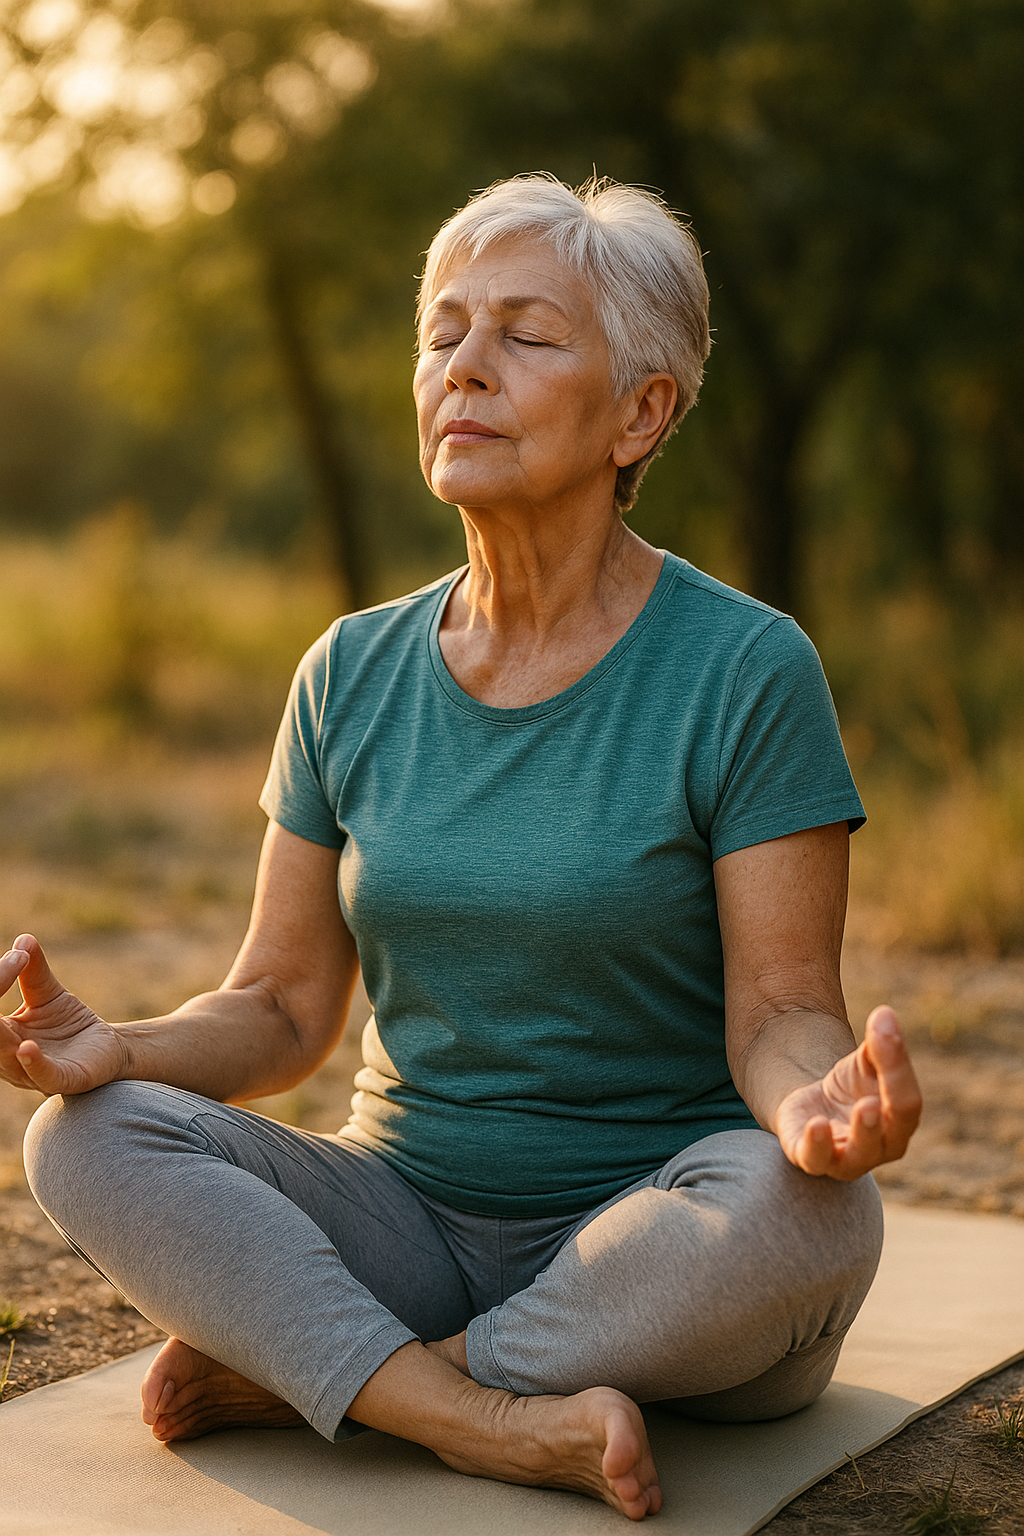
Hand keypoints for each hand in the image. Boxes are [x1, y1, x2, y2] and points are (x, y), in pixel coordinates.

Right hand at [0, 934, 128, 1095]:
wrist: (108, 1048)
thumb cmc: (70, 1024)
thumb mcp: (47, 993)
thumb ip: (32, 970)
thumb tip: (24, 939)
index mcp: (1, 1035)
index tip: (14, 959)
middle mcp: (8, 1057)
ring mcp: (32, 1072)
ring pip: (5, 1058)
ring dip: (0, 1040)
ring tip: (1, 1021)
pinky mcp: (61, 1079)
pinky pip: (41, 1073)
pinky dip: (32, 1062)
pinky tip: (25, 1047)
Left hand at [774, 1007, 921, 1180]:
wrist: (815, 1105)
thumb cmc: (852, 1086)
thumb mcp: (867, 1061)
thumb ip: (881, 1043)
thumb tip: (885, 1013)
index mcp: (900, 1122)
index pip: (907, 1102)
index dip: (898, 1068)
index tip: (884, 1027)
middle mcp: (881, 1147)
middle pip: (891, 1134)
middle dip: (884, 1116)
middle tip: (873, 1099)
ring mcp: (847, 1159)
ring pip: (858, 1156)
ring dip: (861, 1133)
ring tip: (862, 1108)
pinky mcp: (811, 1158)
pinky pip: (815, 1159)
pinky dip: (817, 1145)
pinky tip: (816, 1124)